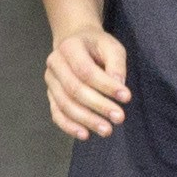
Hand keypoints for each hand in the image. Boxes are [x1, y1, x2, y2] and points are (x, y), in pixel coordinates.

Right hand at [45, 23, 128, 140]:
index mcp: (69, 47)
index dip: (106, 86)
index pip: (86, 71)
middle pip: (74, 90)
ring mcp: (50, 81)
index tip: (127, 97)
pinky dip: (69, 126)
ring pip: (65, 104)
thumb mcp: (111, 46)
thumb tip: (119, 86)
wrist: (74, 41)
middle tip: (119, 118)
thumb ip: (116, 64)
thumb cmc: (96, 45)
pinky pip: (56, 113)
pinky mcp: (50, 95)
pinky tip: (84, 135)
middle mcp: (54, 64)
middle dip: (98, 106)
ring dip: (86, 120)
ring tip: (107, 130)